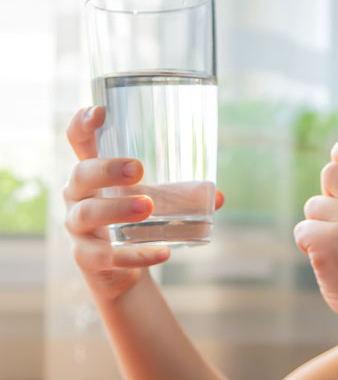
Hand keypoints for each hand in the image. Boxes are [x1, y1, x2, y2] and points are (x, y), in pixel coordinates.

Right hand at [63, 106, 224, 300]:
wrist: (118, 267)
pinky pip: (103, 256)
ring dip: (116, 209)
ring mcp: (77, 227)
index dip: (83, 123)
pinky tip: (162, 253)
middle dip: (107, 169)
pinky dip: (135, 255)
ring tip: (148, 207)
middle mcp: (79, 195)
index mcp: (95, 172)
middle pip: (80, 174)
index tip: (101, 111)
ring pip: (86, 214)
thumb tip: (219, 197)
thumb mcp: (156, 200)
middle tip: (138, 169)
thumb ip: (184, 195)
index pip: (79, 141)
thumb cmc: (134, 220)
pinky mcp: (85, 257)